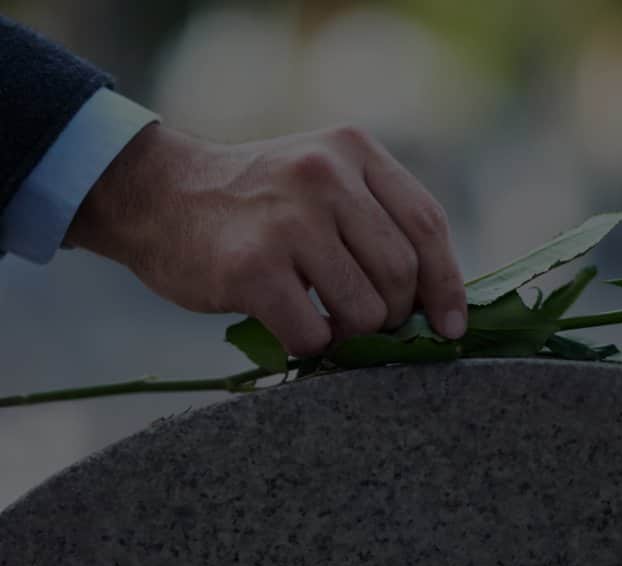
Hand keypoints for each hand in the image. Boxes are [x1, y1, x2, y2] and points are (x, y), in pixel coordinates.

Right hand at [65, 124, 466, 355]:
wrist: (158, 195)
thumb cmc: (254, 203)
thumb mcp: (320, 178)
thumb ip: (374, 220)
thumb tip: (435, 300)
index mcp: (353, 149)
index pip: (427, 224)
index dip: (447, 284)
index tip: (451, 327)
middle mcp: (325, 174)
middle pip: (401, 272)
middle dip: (394, 315)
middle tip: (368, 323)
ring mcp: (288, 219)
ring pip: (365, 310)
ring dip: (353, 335)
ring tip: (328, 324)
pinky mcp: (253, 266)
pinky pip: (314, 334)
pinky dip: (313, 347)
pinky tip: (296, 329)